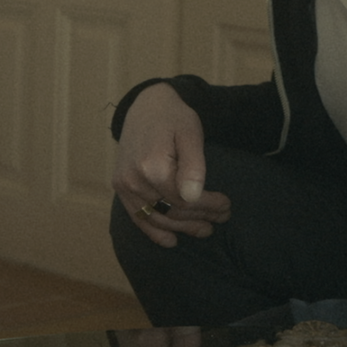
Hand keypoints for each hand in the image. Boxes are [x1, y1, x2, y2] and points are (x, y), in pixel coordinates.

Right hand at [111, 83, 231, 246]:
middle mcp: (134, 179)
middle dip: (201, 217)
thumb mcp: (190, 134)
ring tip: (205, 230)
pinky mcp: (120, 186)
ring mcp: (125, 185)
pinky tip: (170, 241)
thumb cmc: (173, 118)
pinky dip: (153, 231)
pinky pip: (137, 216)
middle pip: (172, 211)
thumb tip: (194, 196)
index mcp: (153, 166)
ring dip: (183, 228)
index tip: (226, 205)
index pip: (186, 200)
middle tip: (222, 218)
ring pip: (157, 217)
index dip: (209, 206)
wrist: (146, 106)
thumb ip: (193, 166)